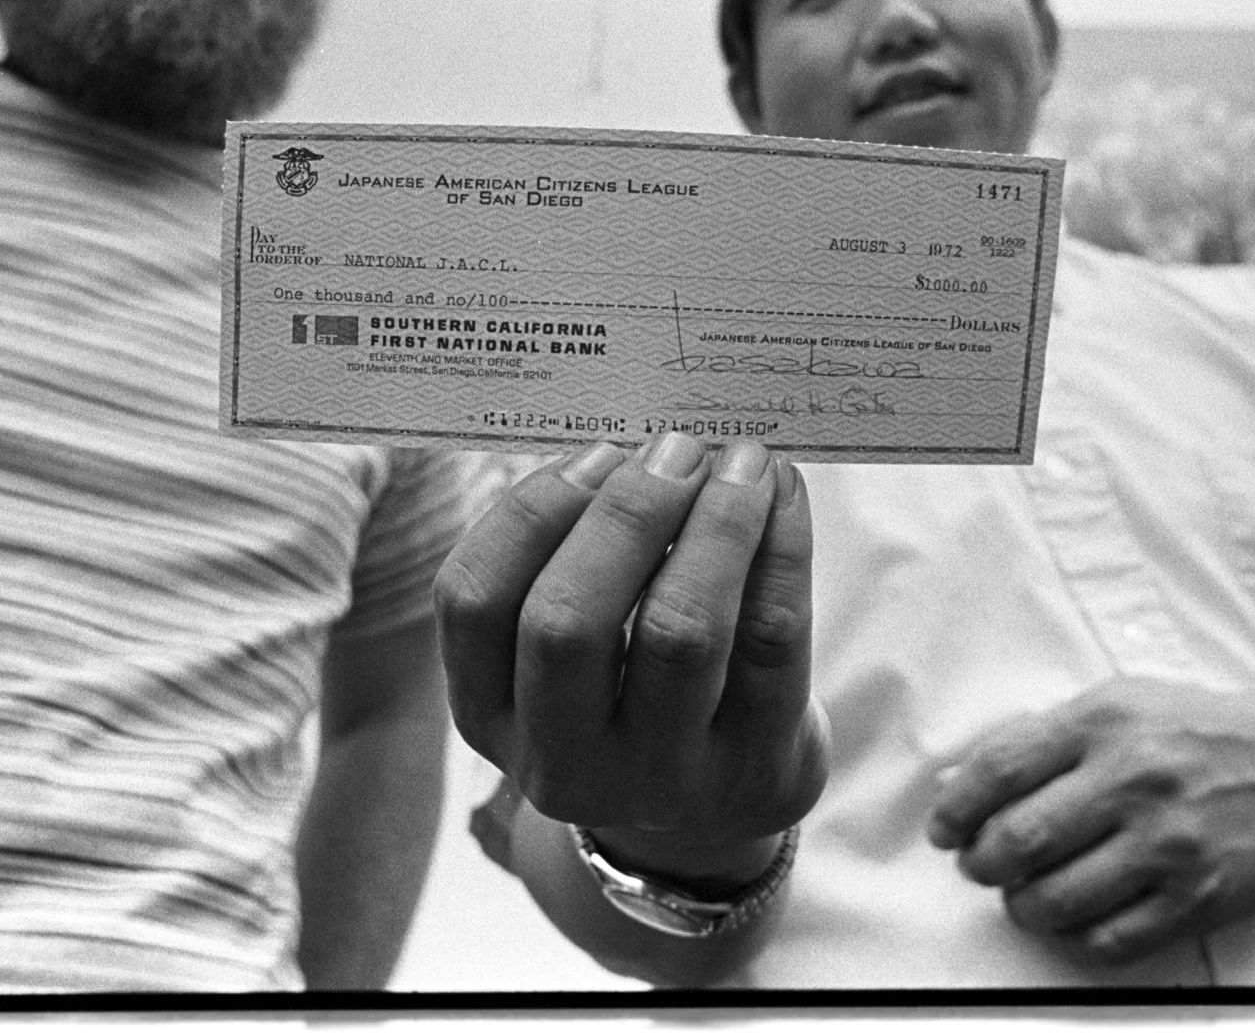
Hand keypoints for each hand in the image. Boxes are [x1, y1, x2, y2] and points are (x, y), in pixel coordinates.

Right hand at [435, 433, 826, 886]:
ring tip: (739, 462)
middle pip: (566, 623)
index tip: (597, 452)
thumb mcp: (564, 653)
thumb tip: (633, 443)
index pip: (473, 603)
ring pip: (678, 633)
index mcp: (490, 715)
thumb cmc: (627, 689)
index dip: (531, 512)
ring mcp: (661, 778)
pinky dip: (780, 549)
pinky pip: (771, 641)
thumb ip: (568, 558)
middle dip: (624, 514)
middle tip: (675, 448)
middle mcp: (562, 762)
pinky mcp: (756, 769)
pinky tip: (782, 496)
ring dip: (712, 524)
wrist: (715, 811)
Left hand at [928, 677, 1254, 964]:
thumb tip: (956, 786)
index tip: (943, 829)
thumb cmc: (1189, 733)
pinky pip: (1109, 940)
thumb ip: (1036, 740)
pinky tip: (1071, 918)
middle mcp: (1135, 779)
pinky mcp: (1198, 896)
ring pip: (1057, 900)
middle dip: (981, 863)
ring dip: (1021, 906)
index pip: (999, 770)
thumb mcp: (1112, 706)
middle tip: (981, 864)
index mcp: (1103, 723)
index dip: (956, 809)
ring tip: (1024, 894)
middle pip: (1019, 841)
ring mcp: (1169, 843)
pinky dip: (1073, 937)